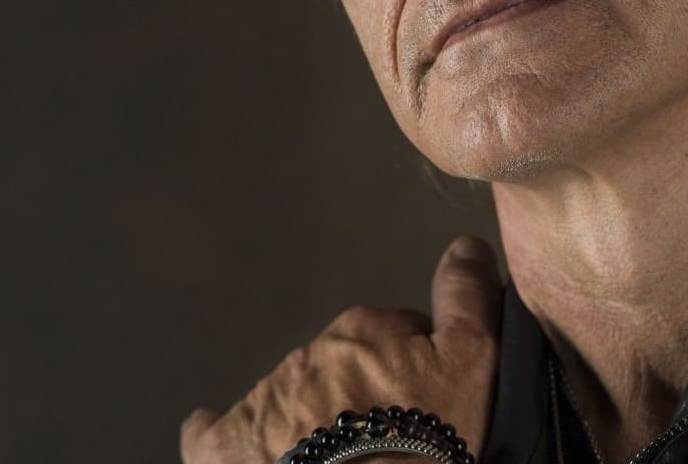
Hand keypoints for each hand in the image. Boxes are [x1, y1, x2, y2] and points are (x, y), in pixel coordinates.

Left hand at [181, 236, 501, 463]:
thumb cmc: (428, 440)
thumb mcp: (474, 363)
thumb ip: (467, 299)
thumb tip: (465, 245)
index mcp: (363, 329)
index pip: (395, 333)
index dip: (416, 366)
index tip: (428, 399)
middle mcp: (308, 355)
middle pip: (342, 366)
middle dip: (361, 390)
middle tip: (388, 432)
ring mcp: (264, 401)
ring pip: (291, 398)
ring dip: (311, 417)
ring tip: (342, 457)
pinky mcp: (227, 446)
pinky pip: (212, 432)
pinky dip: (220, 432)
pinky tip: (232, 444)